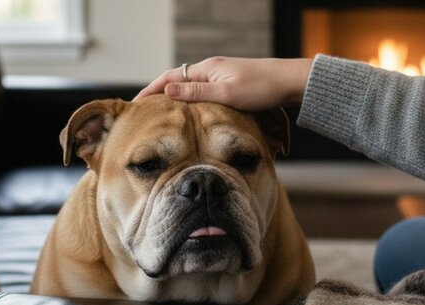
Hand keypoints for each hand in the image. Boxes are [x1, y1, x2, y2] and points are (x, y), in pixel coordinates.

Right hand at [133, 57, 312, 110]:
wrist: (290, 82)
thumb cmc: (262, 88)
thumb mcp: (226, 93)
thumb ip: (196, 93)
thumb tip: (167, 91)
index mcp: (207, 69)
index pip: (169, 78)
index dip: (151, 91)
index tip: (135, 104)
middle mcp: (211, 70)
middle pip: (176, 82)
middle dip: (158, 95)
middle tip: (142, 112)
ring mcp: (220, 77)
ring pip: (189, 88)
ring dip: (174, 99)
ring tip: (161, 116)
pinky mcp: (230, 85)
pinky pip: (202, 93)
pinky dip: (190, 102)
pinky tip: (190, 115)